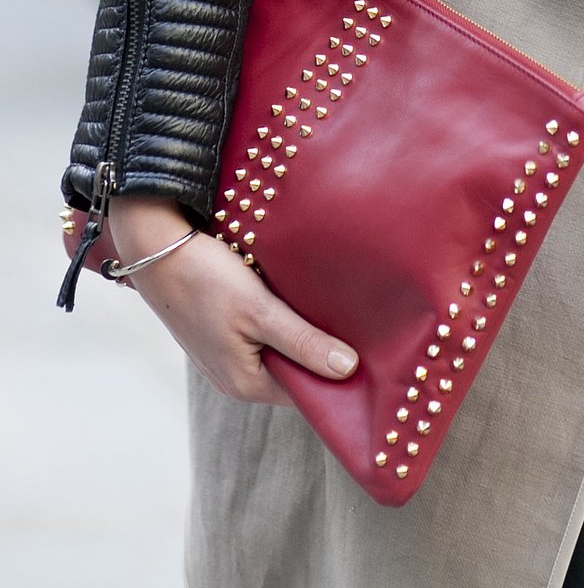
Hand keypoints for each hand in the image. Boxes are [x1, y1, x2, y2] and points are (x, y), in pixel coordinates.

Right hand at [108, 196, 358, 405]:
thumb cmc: (204, 279)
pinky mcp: (219, 330)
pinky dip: (280, 322)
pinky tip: (297, 300)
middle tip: (362, 328)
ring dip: (301, 334)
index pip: (306, 394)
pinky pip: (261, 335)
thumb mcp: (259, 310)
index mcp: (245, 383)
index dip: (338, 378)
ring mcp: (224, 354)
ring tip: (335, 312)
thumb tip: (348, 369)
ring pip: (277, 351)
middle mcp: (234, 377)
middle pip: (293, 372)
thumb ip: (302, 341)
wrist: (153, 248)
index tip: (371, 358)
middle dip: (322, 353)